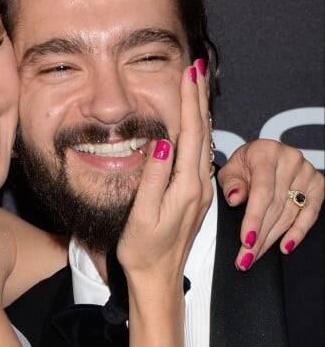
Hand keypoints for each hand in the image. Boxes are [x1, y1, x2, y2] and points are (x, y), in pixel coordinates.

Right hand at [117, 63, 212, 291]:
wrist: (157, 278)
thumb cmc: (143, 250)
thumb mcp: (142, 214)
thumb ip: (153, 177)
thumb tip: (163, 141)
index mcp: (186, 187)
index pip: (189, 133)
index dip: (188, 101)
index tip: (188, 74)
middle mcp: (198, 186)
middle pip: (202, 132)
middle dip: (199, 98)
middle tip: (196, 68)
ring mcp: (199, 191)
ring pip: (203, 143)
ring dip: (200, 112)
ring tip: (197, 88)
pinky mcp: (194, 197)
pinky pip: (199, 156)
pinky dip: (197, 132)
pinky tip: (193, 125)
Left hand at [217, 139, 323, 268]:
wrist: (262, 156)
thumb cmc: (244, 165)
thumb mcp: (230, 170)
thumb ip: (231, 183)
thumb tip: (234, 198)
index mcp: (265, 153)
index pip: (262, 192)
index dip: (254, 219)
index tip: (246, 242)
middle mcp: (290, 159)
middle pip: (276, 207)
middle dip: (259, 237)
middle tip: (245, 258)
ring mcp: (306, 172)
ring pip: (289, 214)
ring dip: (272, 239)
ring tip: (255, 256)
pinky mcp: (317, 184)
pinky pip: (310, 214)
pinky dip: (297, 232)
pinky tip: (285, 246)